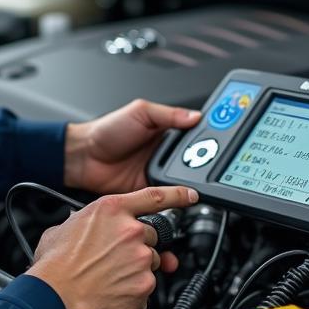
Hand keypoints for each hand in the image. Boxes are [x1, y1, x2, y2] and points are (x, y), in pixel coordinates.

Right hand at [29, 185, 196, 308]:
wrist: (54, 297)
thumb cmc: (54, 265)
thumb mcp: (63, 228)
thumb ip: (83, 222)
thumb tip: (80, 224)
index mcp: (111, 210)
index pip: (155, 196)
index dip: (178, 195)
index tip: (191, 196)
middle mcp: (131, 231)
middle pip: (151, 236)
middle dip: (138, 246)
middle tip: (115, 259)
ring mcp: (140, 258)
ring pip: (149, 262)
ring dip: (135, 269)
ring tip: (108, 278)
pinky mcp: (144, 285)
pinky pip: (145, 288)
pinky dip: (133, 292)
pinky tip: (111, 293)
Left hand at [63, 99, 201, 194]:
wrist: (84, 157)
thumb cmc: (106, 130)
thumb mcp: (140, 112)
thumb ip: (169, 114)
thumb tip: (196, 116)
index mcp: (167, 130)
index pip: (196, 134)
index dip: (210, 137)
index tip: (225, 139)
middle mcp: (166, 152)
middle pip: (196, 159)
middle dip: (204, 161)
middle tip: (213, 162)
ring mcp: (159, 172)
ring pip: (185, 179)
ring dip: (191, 179)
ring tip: (199, 178)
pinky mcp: (151, 190)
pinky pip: (168, 195)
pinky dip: (175, 195)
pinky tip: (181, 192)